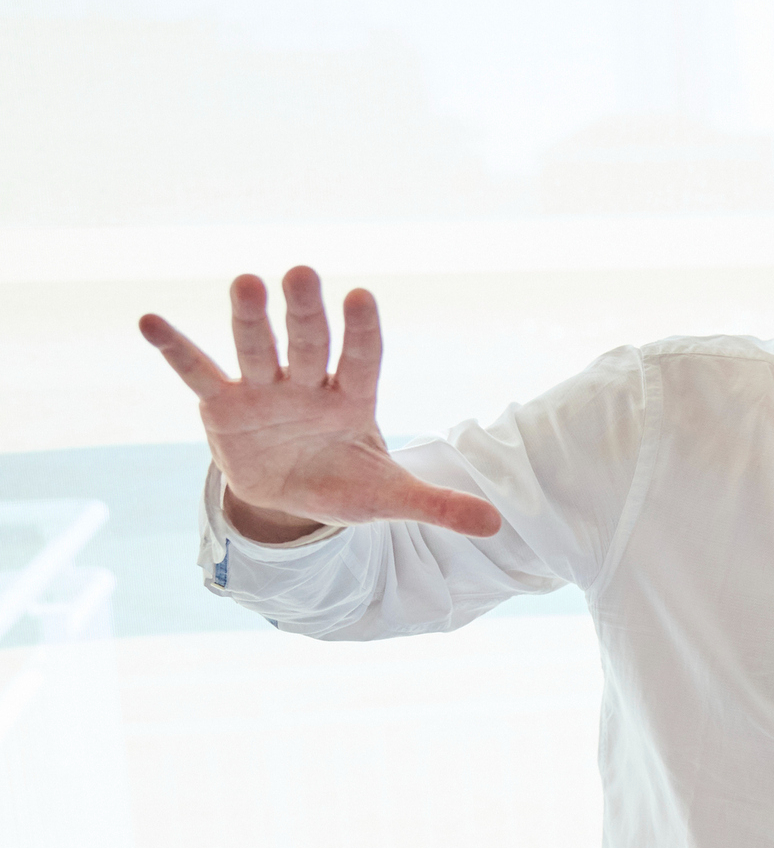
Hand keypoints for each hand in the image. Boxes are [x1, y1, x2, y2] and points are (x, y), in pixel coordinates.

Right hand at [139, 267, 501, 541]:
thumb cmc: (345, 484)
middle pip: (310, 343)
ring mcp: (263, 391)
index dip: (362, 332)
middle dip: (307, 313)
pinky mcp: (221, 405)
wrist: (292, 499)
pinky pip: (198, 372)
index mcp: (354, 399)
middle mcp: (309, 384)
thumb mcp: (390, 500)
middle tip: (304, 272)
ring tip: (246, 282)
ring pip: (257, 348)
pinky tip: (150, 320)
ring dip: (250, 319)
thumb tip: (497, 524)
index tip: (362, 298)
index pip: (363, 359)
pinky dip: (175, 348)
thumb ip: (438, 506)